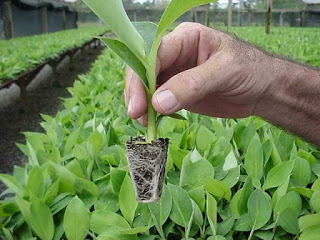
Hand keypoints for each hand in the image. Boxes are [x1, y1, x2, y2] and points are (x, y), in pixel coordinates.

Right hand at [125, 22, 273, 125]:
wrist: (263, 90)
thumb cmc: (250, 71)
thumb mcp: (225, 72)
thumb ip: (192, 85)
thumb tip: (158, 103)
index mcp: (186, 38)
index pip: (154, 53)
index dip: (142, 76)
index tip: (140, 103)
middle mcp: (176, 54)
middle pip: (144, 69)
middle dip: (137, 92)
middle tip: (136, 115)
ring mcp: (175, 74)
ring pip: (147, 86)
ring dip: (142, 104)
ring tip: (144, 123)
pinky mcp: (177, 93)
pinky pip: (158, 101)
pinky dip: (152, 112)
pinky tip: (152, 123)